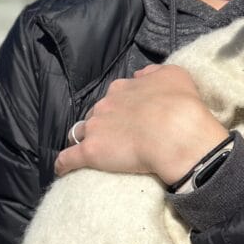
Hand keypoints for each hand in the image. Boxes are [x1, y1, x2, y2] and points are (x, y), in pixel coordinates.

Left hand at [54, 64, 227, 184]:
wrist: (176, 131)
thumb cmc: (180, 104)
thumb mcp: (174, 75)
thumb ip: (154, 73)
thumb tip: (140, 75)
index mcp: (122, 89)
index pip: (113, 97)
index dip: (118, 108)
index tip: (126, 117)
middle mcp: (105, 105)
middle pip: (95, 114)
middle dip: (101, 123)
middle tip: (115, 136)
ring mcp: (95, 128)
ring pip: (79, 132)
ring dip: (82, 139)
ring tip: (91, 151)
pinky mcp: (90, 152)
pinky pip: (68, 158)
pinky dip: (64, 163)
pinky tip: (63, 170)